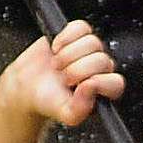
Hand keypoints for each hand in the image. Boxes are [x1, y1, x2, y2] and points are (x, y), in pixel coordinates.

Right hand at [6, 19, 125, 127]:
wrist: (26, 86)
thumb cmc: (49, 101)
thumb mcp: (65, 114)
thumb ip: (81, 110)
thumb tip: (90, 87)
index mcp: (103, 90)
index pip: (116, 82)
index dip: (97, 82)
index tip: (80, 86)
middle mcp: (100, 69)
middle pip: (101, 60)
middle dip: (76, 70)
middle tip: (63, 78)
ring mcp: (89, 50)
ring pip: (92, 42)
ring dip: (68, 54)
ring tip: (58, 65)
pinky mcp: (76, 34)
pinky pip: (80, 27)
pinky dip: (65, 38)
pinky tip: (57, 49)